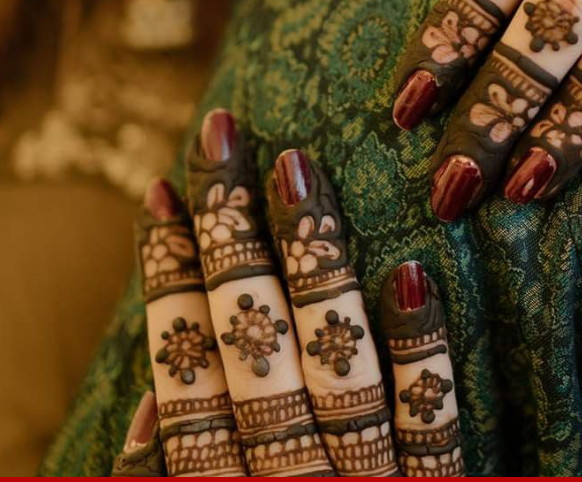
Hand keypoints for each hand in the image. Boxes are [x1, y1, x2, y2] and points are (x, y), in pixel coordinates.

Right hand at [120, 112, 463, 475]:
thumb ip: (157, 478)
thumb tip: (149, 402)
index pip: (182, 369)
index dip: (168, 278)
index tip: (160, 190)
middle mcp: (287, 480)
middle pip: (251, 342)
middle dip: (229, 232)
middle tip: (219, 133)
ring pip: (335, 363)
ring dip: (314, 261)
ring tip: (295, 166)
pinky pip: (432, 427)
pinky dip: (421, 352)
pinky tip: (411, 273)